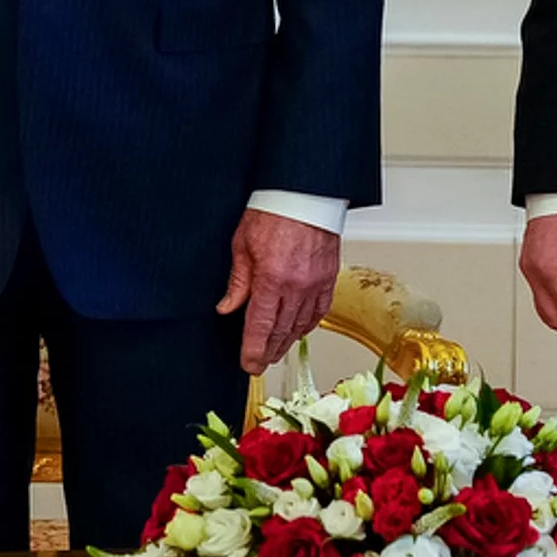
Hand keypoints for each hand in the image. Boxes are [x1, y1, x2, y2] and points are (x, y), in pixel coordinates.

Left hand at [216, 209, 340, 375]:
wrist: (305, 192)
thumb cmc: (274, 210)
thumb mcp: (242, 243)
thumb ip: (237, 281)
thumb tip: (227, 307)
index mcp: (271, 278)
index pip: (260, 327)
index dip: (253, 350)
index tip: (248, 364)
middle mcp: (297, 285)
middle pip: (281, 331)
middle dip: (268, 351)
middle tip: (259, 364)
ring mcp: (316, 283)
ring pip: (301, 325)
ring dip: (287, 342)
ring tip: (276, 351)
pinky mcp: (329, 277)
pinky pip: (320, 311)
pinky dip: (308, 324)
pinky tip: (299, 330)